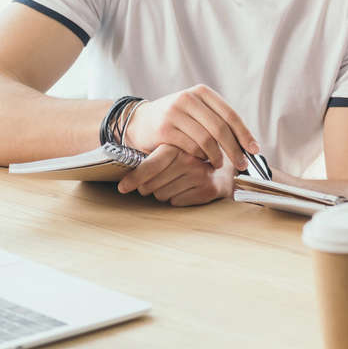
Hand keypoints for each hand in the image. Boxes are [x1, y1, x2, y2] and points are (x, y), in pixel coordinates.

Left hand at [117, 144, 234, 205]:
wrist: (224, 164)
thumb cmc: (189, 158)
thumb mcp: (171, 151)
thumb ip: (151, 158)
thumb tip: (126, 179)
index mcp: (177, 146)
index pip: (150, 165)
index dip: (134, 178)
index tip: (122, 187)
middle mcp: (189, 159)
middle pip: (152, 184)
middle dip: (148, 186)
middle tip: (155, 181)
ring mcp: (200, 175)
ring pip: (162, 195)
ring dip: (163, 193)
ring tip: (175, 183)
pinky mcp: (208, 190)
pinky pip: (177, 202)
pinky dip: (177, 199)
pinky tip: (186, 189)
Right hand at [123, 85, 258, 170]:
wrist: (139, 122)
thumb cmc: (176, 120)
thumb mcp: (196, 111)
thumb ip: (217, 120)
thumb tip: (248, 142)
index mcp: (201, 92)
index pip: (230, 114)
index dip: (244, 134)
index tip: (254, 150)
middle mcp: (188, 98)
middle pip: (220, 129)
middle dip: (234, 150)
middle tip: (242, 165)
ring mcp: (174, 113)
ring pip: (206, 140)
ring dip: (216, 157)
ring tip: (218, 164)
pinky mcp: (164, 130)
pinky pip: (191, 148)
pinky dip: (200, 158)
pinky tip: (201, 162)